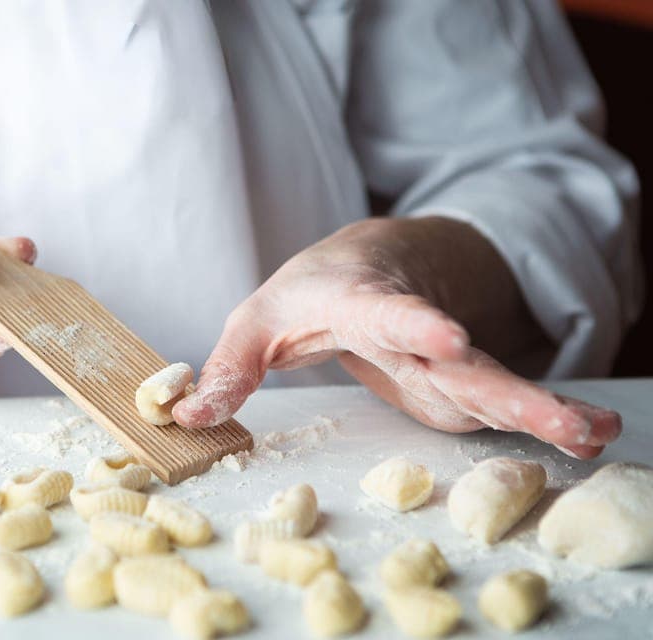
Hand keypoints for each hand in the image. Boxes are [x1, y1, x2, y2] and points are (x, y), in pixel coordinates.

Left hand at [173, 217, 620, 458]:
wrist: (368, 263)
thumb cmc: (309, 288)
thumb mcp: (256, 318)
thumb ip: (227, 367)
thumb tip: (185, 416)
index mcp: (360, 299)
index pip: (387, 310)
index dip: (416, 324)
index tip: (447, 337)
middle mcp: (414, 328)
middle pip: (462, 360)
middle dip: (512, 393)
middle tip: (565, 421)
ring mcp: (441, 357)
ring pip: (493, 384)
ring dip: (543, 411)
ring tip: (596, 431)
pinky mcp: (453, 382)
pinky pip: (494, 403)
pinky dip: (539, 419)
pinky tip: (589, 434)